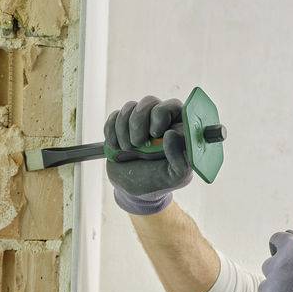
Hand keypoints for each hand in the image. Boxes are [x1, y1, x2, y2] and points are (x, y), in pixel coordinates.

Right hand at [104, 95, 192, 214]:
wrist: (132, 189)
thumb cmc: (158, 180)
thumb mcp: (174, 176)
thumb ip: (181, 159)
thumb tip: (172, 134)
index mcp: (178, 128)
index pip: (173, 106)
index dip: (161, 115)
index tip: (154, 133)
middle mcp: (161, 120)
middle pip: (150, 102)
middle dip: (139, 122)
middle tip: (138, 143)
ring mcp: (141, 121)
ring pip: (130, 107)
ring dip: (124, 130)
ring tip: (128, 149)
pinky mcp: (122, 125)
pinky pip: (114, 116)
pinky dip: (111, 131)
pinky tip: (116, 147)